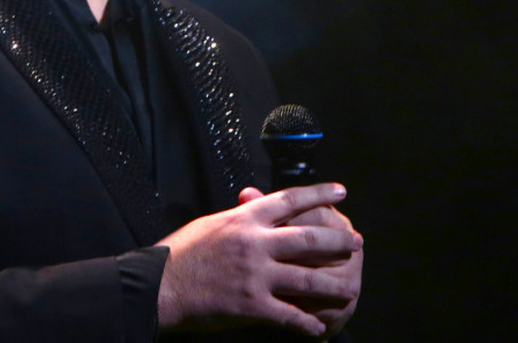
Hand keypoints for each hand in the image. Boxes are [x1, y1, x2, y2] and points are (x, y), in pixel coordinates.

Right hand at [156, 183, 362, 338]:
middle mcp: (254, 242)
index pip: (290, 199)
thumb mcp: (212, 223)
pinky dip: (307, 323)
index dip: (319, 193)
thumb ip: (239, 215)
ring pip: (307, 279)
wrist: (160, 285)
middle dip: (337, 240)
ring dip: (334, 285)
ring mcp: (255, 275)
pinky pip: (290, 315)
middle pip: (308, 237)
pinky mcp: (252, 305)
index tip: (341, 191)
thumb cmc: (181, 252)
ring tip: (351, 288)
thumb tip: (254, 202)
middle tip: (357, 242)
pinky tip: (319, 327)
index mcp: (244, 218)